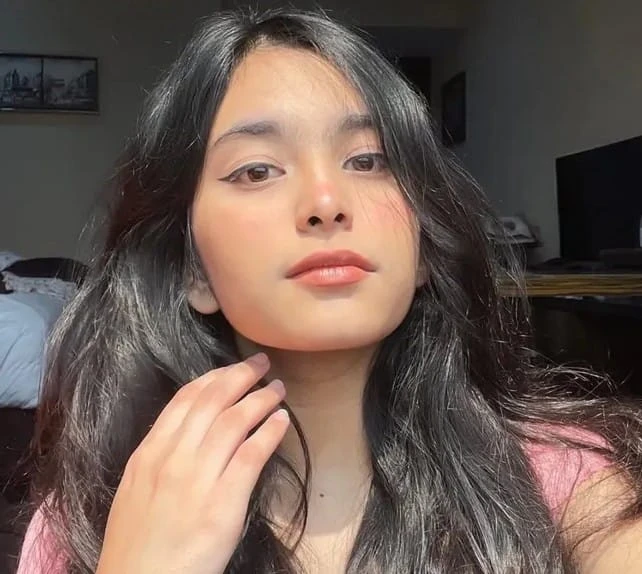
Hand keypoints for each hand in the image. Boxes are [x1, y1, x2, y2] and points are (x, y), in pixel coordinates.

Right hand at [96, 354, 287, 573]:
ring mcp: (198, 478)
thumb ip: (160, 457)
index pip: (184, 400)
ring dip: (260, 399)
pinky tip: (282, 421)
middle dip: (240, 375)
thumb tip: (190, 432)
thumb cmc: (137, 544)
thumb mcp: (136, 490)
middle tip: (261, 363)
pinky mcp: (224, 502)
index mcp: (149, 453)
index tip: (231, 368)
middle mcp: (173, 458)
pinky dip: (269, 432)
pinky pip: (251, 455)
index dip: (213, 378)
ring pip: (234, 421)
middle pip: (212, 401)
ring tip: (277, 389)